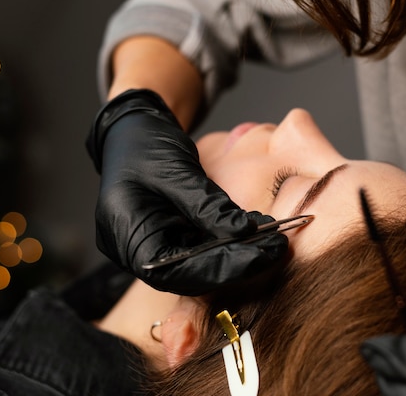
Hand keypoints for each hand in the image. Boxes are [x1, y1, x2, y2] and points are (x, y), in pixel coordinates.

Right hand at [86, 89, 287, 295]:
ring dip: (240, 253)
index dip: (221, 268)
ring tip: (274, 238)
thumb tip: (244, 232)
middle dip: (237, 264)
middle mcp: (140, 252)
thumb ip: (208, 206)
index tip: (259, 256)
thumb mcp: (175, 171)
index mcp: (128, 239)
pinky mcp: (173, 238)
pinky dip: (231, 240)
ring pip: (203, 265)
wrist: (132, 131)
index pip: (178, 270)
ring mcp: (158, 247)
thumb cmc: (144, 145)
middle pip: (192, 274)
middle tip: (276, 248)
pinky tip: (258, 227)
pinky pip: (204, 248)